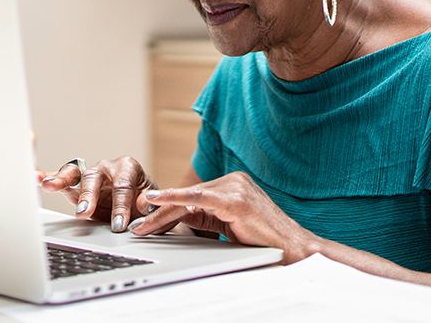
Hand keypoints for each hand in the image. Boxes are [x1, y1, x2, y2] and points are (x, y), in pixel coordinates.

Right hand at [38, 156, 159, 232]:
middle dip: (89, 196)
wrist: (143, 205)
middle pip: (94, 178)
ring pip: (75, 174)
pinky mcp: (78, 187)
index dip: (121, 206)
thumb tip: (143, 205)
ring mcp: (91, 176)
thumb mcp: (156, 203)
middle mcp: (107, 168)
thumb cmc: (148, 202)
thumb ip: (150, 204)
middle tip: (84, 213)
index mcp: (128, 167)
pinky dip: (50, 178)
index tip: (120, 225)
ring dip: (62, 180)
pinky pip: (63, 182)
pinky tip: (37, 178)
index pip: (123, 186)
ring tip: (49, 185)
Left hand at [129, 171, 316, 262]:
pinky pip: (198, 197)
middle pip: (186, 197)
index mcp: (233, 186)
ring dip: (161, 213)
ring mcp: (235, 187)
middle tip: (136, 224)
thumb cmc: (265, 242)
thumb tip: (178, 215)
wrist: (294, 250)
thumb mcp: (227, 226)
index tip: (144, 217)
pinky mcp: (236, 198)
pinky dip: (174, 198)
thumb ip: (205, 217)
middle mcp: (234, 181)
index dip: (166, 208)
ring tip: (141, 224)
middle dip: (158, 212)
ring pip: (188, 198)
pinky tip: (157, 201)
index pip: (192, 196)